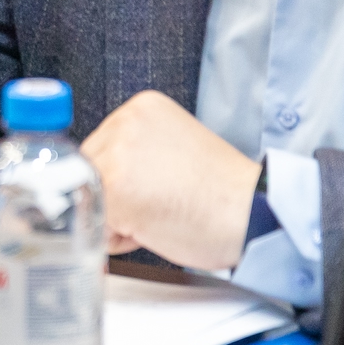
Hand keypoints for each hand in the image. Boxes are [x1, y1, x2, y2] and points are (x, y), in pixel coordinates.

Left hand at [79, 89, 259, 271]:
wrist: (253, 214)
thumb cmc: (223, 193)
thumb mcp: (173, 150)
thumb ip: (136, 152)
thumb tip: (100, 172)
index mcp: (142, 108)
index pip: (102, 147)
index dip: (121, 178)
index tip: (150, 189)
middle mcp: (125, 122)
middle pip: (90, 168)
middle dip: (114, 196)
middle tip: (159, 205)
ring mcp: (117, 154)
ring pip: (90, 195)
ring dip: (116, 217)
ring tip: (159, 215)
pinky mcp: (115, 189)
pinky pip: (96, 222)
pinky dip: (119, 236)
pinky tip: (154, 228)